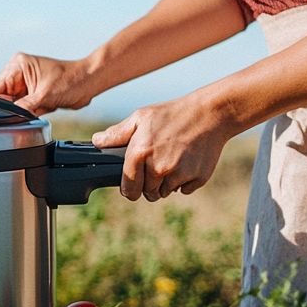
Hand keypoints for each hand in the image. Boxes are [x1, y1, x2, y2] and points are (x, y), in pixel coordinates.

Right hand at [0, 53, 93, 114]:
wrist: (88, 83)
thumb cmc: (70, 80)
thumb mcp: (43, 96)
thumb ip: (22, 107)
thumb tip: (8, 116)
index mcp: (18, 65)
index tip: (3, 112)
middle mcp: (19, 73)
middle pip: (2, 97)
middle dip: (14, 107)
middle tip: (30, 107)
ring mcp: (26, 84)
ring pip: (13, 105)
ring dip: (25, 110)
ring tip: (41, 104)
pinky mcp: (32, 93)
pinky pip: (23, 108)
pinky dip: (31, 112)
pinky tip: (44, 106)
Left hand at [91, 94, 233, 201]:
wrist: (210, 114)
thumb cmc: (172, 114)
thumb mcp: (141, 118)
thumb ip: (117, 134)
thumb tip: (97, 141)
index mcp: (140, 154)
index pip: (129, 189)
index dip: (130, 189)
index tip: (133, 185)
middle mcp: (158, 168)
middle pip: (148, 193)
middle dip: (149, 184)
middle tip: (156, 166)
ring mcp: (179, 174)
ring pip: (165, 192)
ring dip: (166, 183)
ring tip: (171, 161)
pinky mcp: (197, 178)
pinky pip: (184, 190)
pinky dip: (184, 181)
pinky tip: (187, 162)